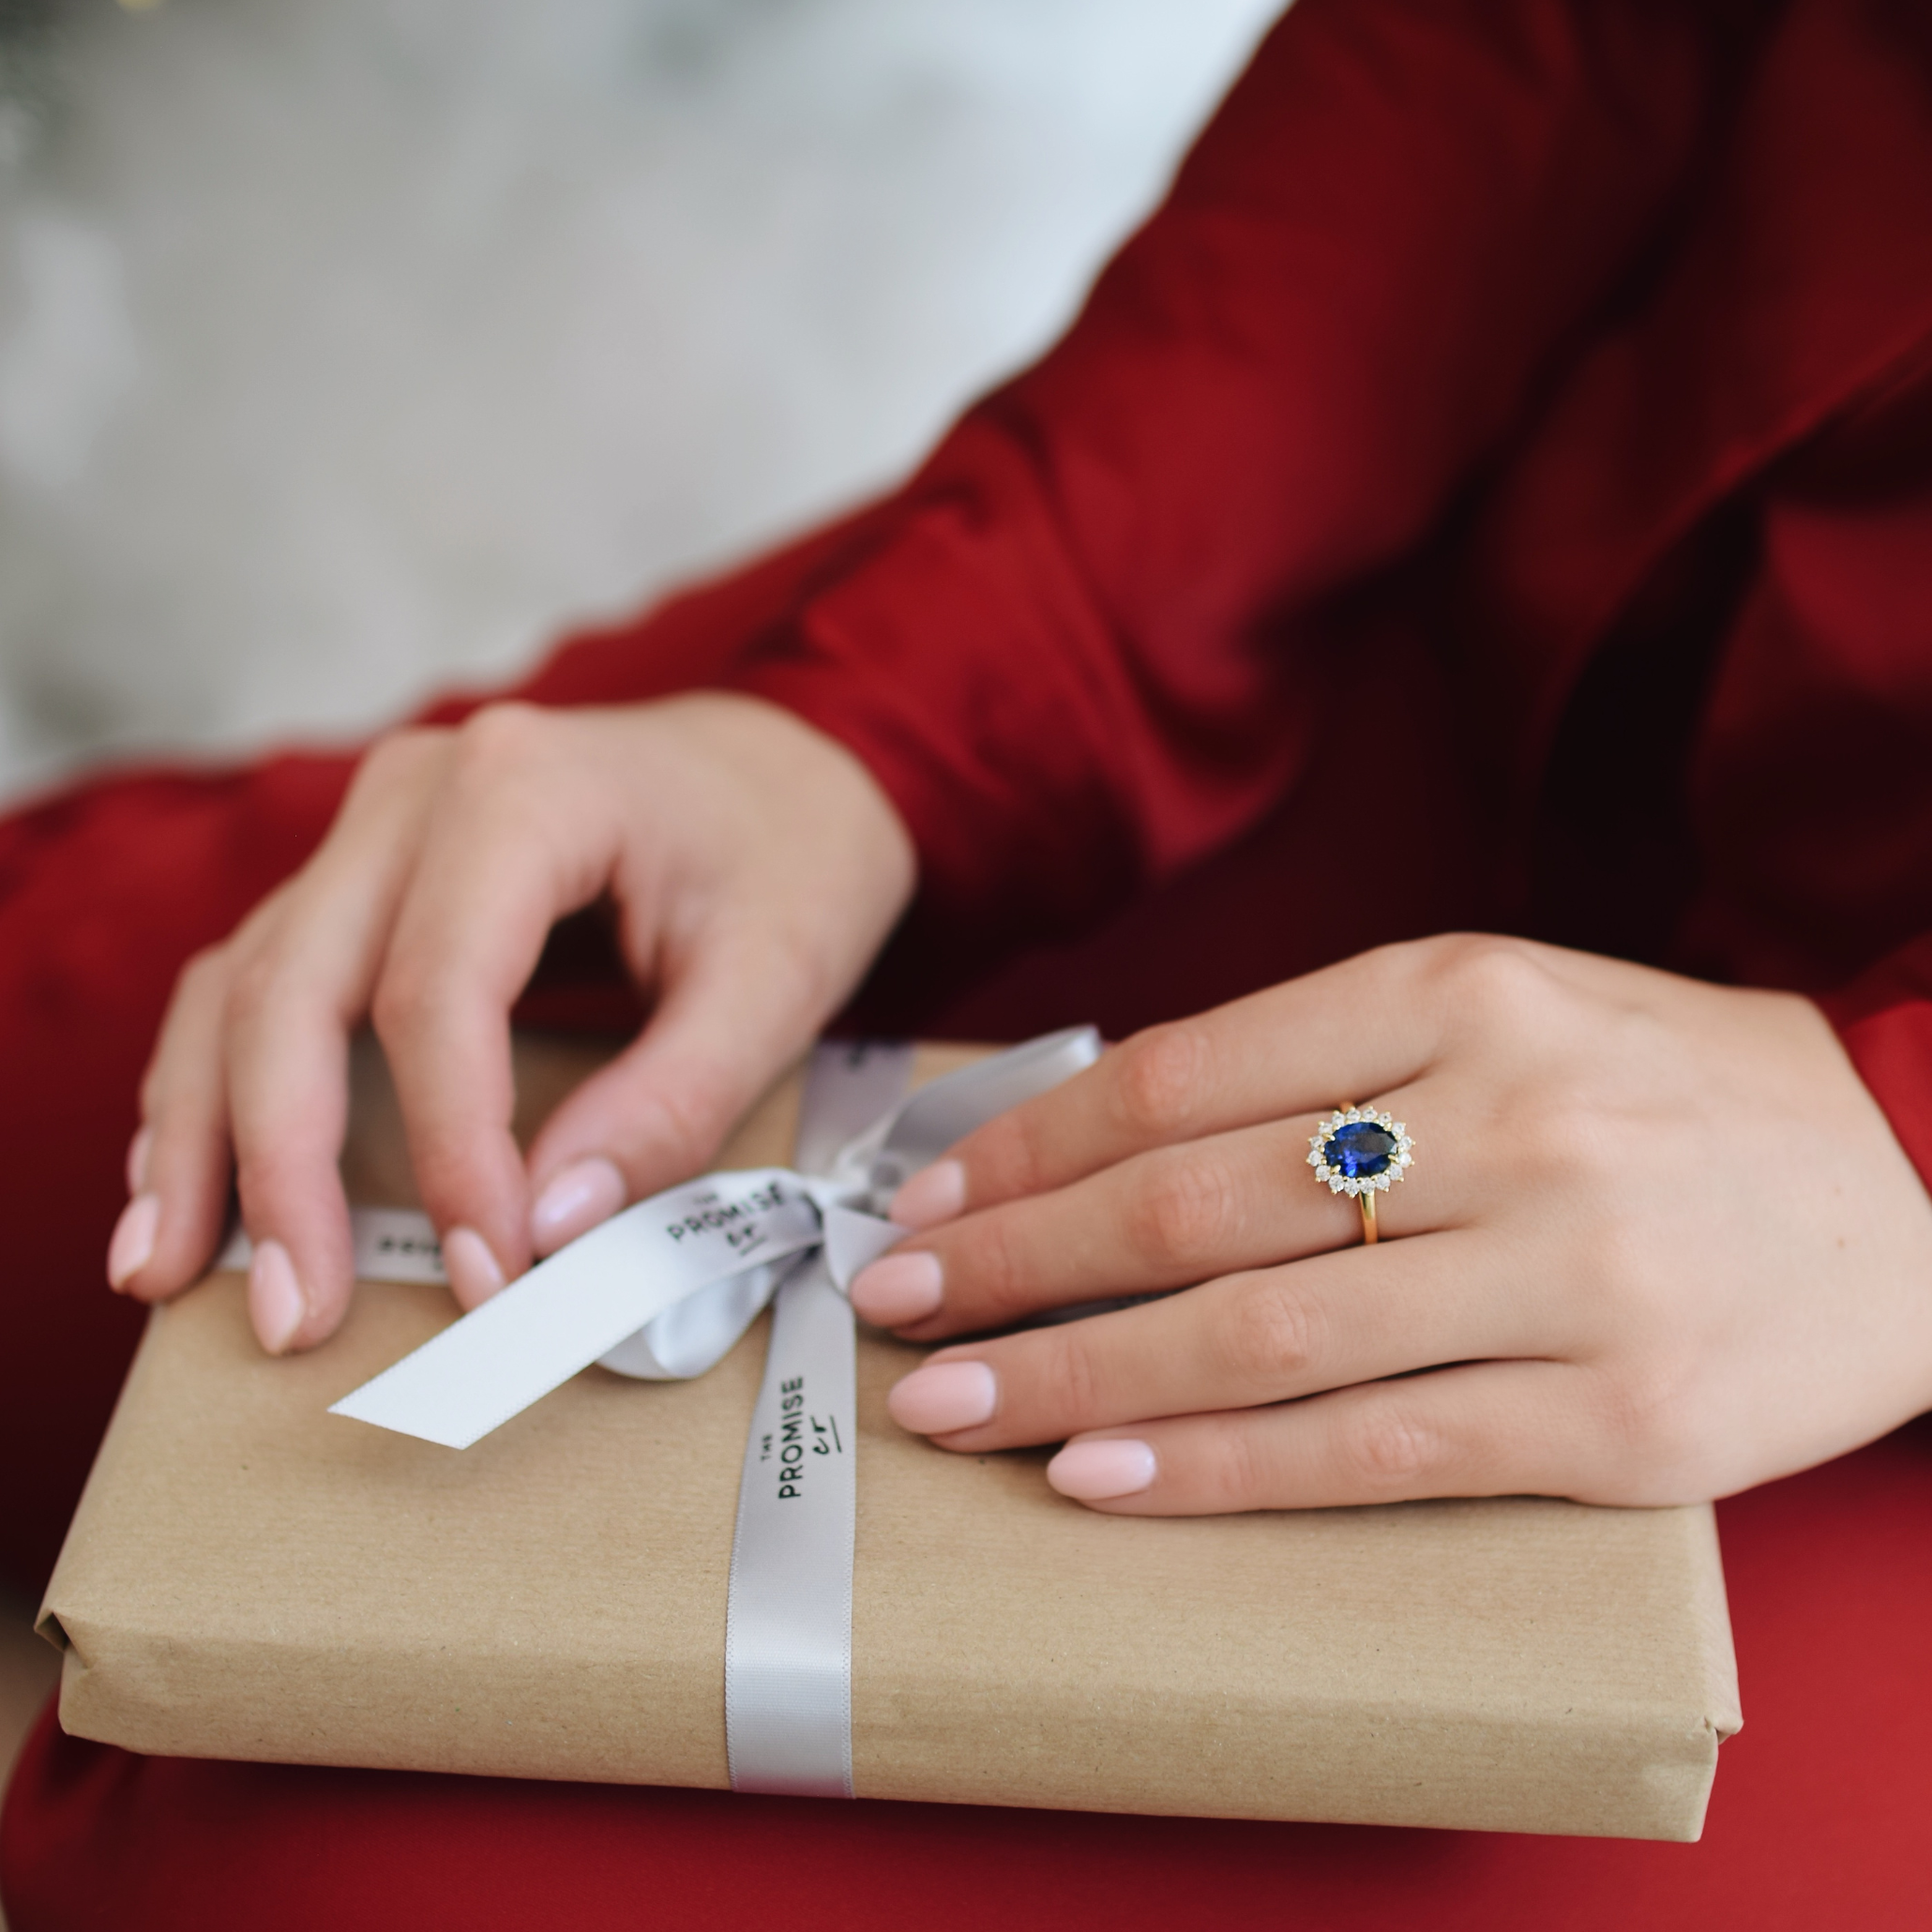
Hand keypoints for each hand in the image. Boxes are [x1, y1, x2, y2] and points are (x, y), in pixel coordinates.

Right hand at [107, 694, 914, 1353]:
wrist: (794, 764)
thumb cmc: (798, 853)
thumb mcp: (778, 979)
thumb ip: (671, 1103)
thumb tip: (553, 1229)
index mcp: (525, 789)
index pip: (437, 992)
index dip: (449, 1150)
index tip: (487, 1275)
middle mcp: (418, 792)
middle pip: (294, 983)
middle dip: (280, 1164)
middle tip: (294, 1316)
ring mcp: (378, 827)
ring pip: (245, 980)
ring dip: (203, 1131)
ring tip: (167, 1268)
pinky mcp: (370, 875)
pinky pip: (263, 974)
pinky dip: (221, 1081)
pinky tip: (192, 1182)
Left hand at [851, 936, 1931, 1512]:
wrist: (1915, 1172)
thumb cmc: (1665, 1091)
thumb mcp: (1504, 1011)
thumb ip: (1325, 1062)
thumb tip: (1110, 1142)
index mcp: (1458, 990)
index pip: (1182, 1076)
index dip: (1030, 1143)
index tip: (930, 1195)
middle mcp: (1507, 1115)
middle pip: (1192, 1201)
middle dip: (1015, 1261)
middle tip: (894, 1300)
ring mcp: (1567, 1270)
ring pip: (1259, 1333)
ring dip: (1077, 1376)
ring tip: (953, 1403)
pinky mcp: (1622, 1417)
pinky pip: (1373, 1448)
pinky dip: (1217, 1468)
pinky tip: (1100, 1480)